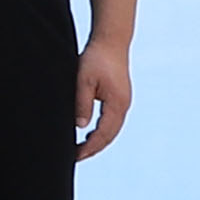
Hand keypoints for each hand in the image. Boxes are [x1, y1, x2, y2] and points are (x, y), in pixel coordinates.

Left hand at [73, 38, 134, 156]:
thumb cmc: (95, 59)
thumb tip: (80, 127)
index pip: (103, 133)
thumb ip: (82, 103)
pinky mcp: (119, 98)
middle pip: (110, 135)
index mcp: (117, 104)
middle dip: (94, 148)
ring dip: (98, 141)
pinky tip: (89, 133)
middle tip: (76, 157)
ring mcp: (123, 102)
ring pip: (112, 129)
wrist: (111, 42)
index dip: (90, 147)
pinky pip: (112, 121)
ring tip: (81, 150)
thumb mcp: (83, 81)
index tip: (76, 156)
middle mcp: (123, 106)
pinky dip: (101, 131)